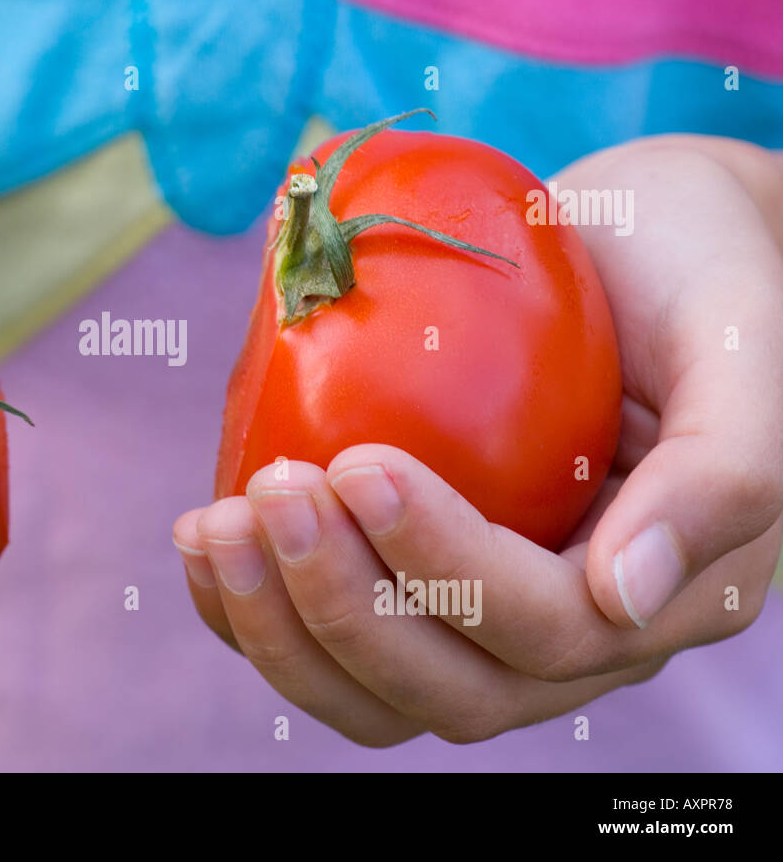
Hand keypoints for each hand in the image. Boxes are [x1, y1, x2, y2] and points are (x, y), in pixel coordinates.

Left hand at [174, 140, 782, 744]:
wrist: (639, 240)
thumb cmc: (695, 267)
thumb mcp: (738, 339)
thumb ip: (722, 471)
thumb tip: (619, 599)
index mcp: (663, 590)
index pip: (543, 628)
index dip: (442, 565)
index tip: (356, 462)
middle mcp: (573, 631)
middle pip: (448, 687)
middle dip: (342, 606)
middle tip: (271, 495)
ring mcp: (486, 614)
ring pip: (377, 692)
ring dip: (281, 629)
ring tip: (214, 527)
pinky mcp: (416, 576)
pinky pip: (331, 642)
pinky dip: (256, 612)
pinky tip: (205, 540)